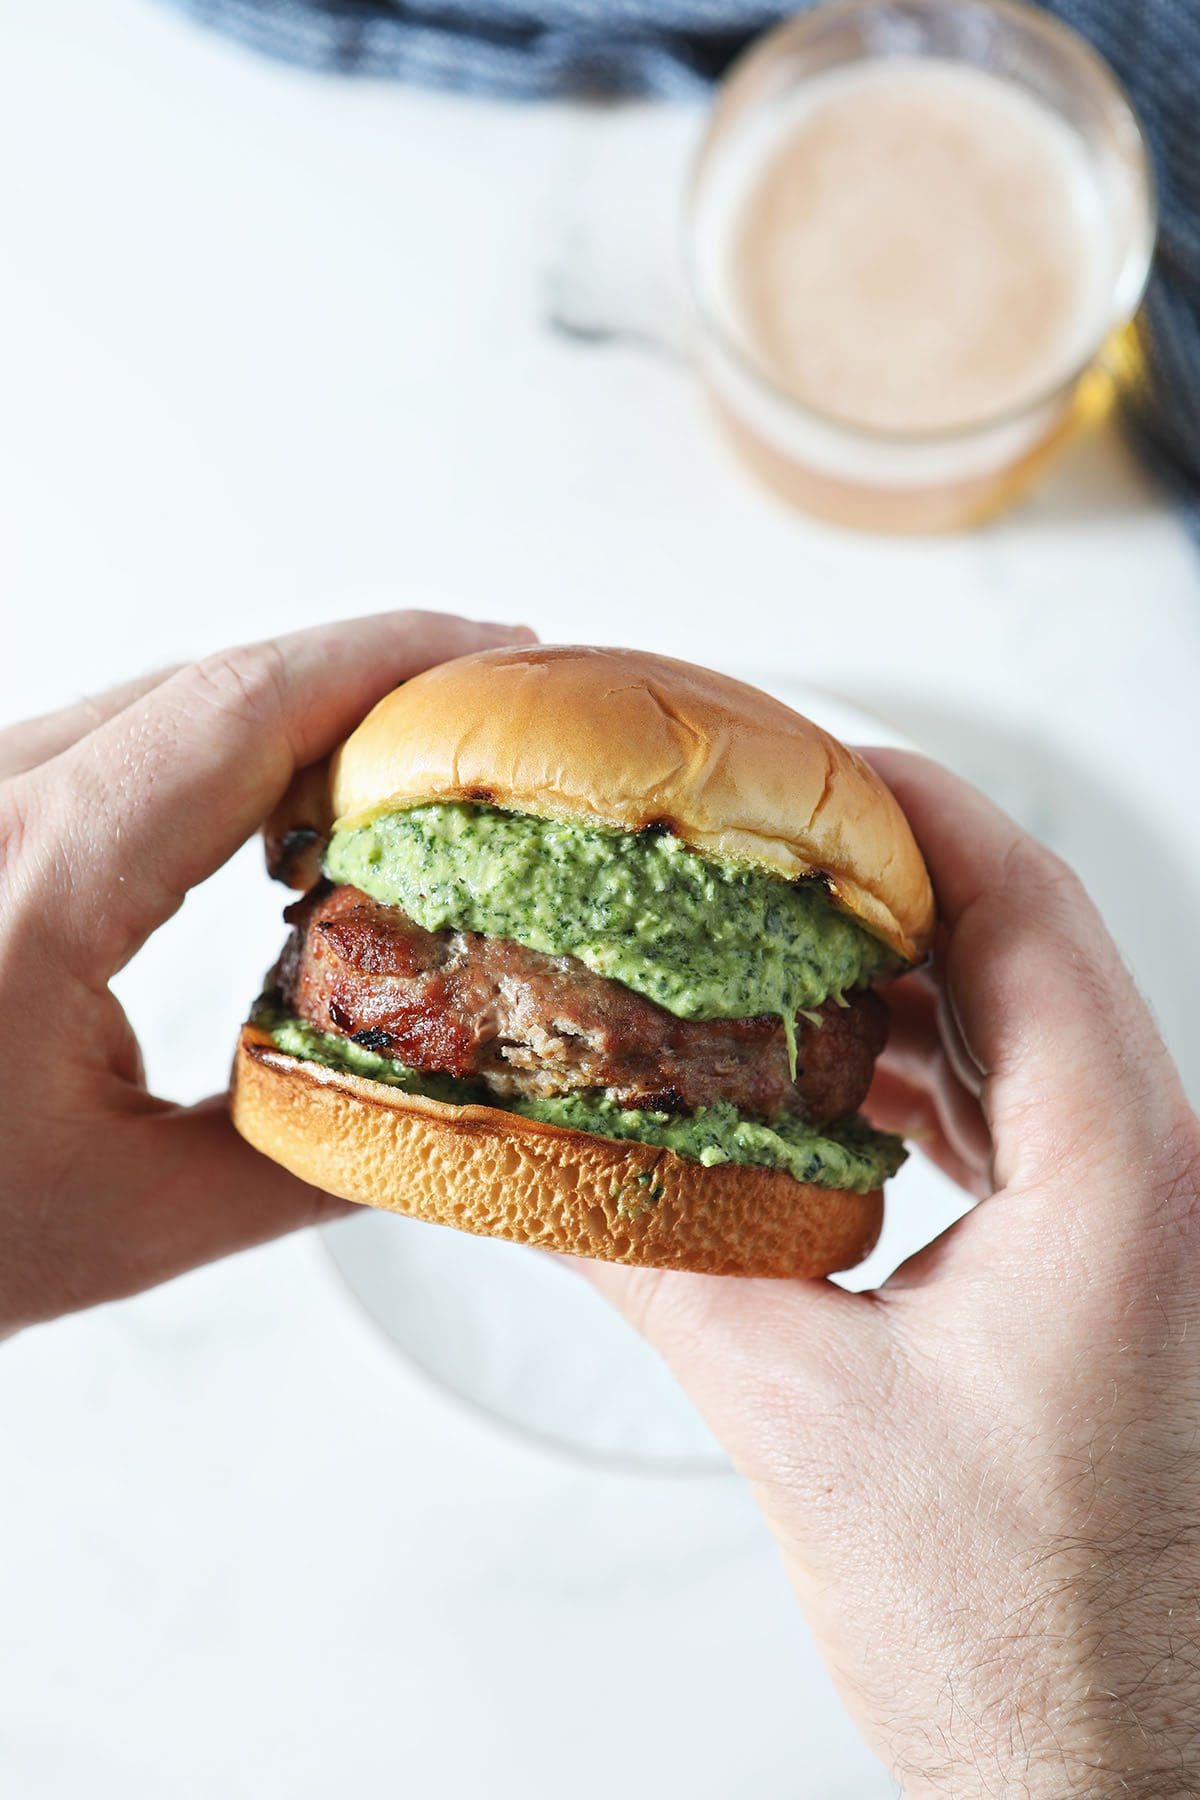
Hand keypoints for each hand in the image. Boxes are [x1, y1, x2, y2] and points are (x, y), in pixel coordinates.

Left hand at [0, 611, 530, 1336]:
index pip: (240, 711)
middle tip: (492, 720)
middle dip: (369, 679)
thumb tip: (447, 1115)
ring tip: (414, 773)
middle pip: (210, 684)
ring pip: (158, 704)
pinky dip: (220, 755)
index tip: (505, 660)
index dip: (388, 662)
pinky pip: (108, 743)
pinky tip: (282, 811)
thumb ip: (309, 1160)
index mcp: (34, 884)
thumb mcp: (130, 1220)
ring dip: (296, 717)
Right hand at [591, 753, 1199, 1796]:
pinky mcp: (1104, 1266)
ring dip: (894, 977)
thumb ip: (661, 1267)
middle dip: (883, 879)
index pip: (1028, 910)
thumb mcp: (804, 1423)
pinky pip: (1013, 1113)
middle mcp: (1158, 1176)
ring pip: (1019, 1028)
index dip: (914, 809)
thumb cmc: (1025, 1640)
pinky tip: (813, 1076)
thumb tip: (533, 1174)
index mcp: (1124, 1179)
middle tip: (750, 838)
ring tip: (758, 941)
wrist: (1116, 1774)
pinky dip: (915, 1069)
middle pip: (1024, 946)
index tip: (807, 761)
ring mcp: (1141, 1221)